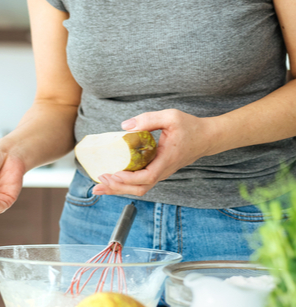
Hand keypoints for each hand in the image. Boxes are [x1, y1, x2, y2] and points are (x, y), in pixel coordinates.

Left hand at [93, 109, 215, 195]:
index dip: (129, 179)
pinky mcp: (157, 171)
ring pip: (138, 188)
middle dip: (117, 188)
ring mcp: (160, 173)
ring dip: (118, 189)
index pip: (147, 177)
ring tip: (99, 187)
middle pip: (139, 188)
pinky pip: (139, 182)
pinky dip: (124, 184)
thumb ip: (148, 119)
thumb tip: (125, 126)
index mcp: (166, 160)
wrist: (207, 138)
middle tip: (99, 182)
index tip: (114, 174)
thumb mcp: (171, 117)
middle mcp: (163, 171)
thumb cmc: (190, 127)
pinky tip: (111, 181)